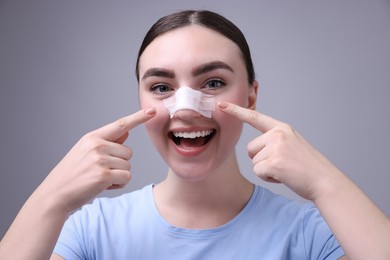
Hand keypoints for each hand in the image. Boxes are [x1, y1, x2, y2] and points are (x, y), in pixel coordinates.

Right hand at [38, 108, 155, 213]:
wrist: (54, 195)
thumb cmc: (71, 175)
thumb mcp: (86, 153)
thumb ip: (107, 143)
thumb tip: (126, 132)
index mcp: (92, 137)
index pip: (120, 124)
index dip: (138, 117)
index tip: (152, 111)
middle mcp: (96, 145)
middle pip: (128, 152)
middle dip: (119, 165)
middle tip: (100, 172)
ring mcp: (100, 159)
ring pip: (128, 166)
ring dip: (118, 176)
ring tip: (99, 179)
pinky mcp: (103, 175)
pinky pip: (126, 177)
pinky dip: (118, 184)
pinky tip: (103, 186)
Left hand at [217, 102, 338, 200]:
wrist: (324, 181)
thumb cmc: (307, 166)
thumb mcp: (292, 144)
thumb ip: (274, 141)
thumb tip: (253, 150)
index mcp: (282, 128)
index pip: (255, 117)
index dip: (236, 111)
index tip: (221, 105)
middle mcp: (278, 134)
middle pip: (250, 148)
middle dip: (261, 159)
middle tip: (282, 163)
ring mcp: (276, 147)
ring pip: (254, 161)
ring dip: (266, 169)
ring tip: (285, 169)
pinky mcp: (274, 162)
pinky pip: (258, 171)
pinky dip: (268, 177)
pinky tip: (283, 176)